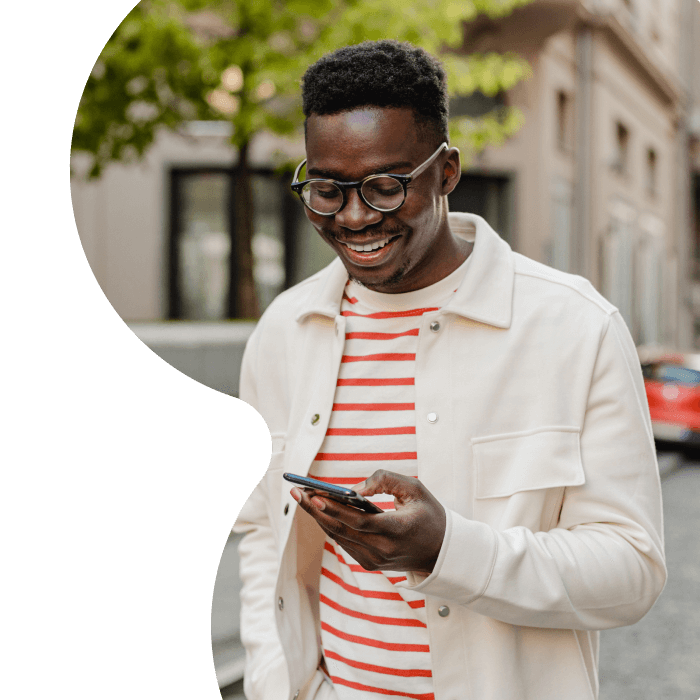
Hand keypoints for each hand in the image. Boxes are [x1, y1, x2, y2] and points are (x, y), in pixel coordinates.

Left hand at [291, 469, 445, 574]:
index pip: (360, 522)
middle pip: (341, 529)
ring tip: (302, 496)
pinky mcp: (370, 564)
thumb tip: (353, 489)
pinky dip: (330, 525)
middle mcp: (384, 550)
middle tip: (297, 490)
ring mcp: (375, 560)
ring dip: (319, 517)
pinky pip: (344, 542)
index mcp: (398, 531)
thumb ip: (385, 481)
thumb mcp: (415, 489)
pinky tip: (318, 509)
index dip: (335, 509)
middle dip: (316, 509)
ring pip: (339, 537)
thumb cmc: (429, 514)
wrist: (442, 552)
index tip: (314, 495)